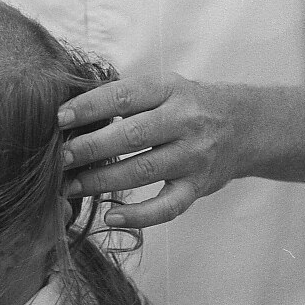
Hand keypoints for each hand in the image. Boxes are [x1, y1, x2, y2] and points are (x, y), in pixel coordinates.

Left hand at [57, 73, 248, 227]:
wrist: (245, 126)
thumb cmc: (188, 105)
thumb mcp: (164, 88)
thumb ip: (126, 98)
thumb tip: (71, 115)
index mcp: (170, 89)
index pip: (124, 95)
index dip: (89, 107)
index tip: (59, 119)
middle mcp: (185, 121)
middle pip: (132, 135)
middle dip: (90, 148)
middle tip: (60, 158)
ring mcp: (194, 156)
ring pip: (143, 171)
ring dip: (102, 181)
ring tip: (71, 187)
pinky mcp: (198, 187)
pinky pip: (167, 207)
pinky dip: (138, 216)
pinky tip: (111, 216)